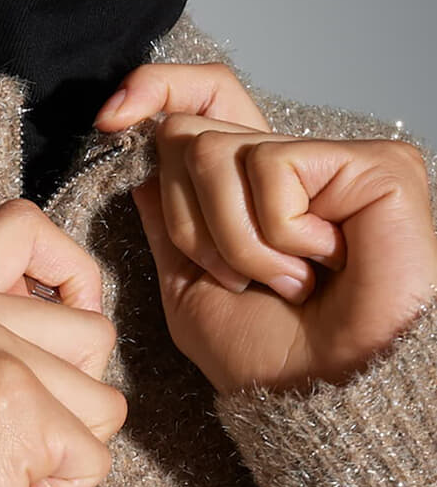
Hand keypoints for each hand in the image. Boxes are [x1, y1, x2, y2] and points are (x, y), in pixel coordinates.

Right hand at [0, 199, 126, 486]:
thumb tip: (79, 308)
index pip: (23, 227)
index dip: (73, 270)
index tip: (71, 312)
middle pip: (93, 331)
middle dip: (76, 396)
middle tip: (13, 434)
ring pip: (103, 399)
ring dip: (68, 448)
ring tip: (3, 466)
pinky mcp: (15, 402)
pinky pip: (94, 457)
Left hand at [94, 63, 436, 394]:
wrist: (320, 397)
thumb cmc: (267, 361)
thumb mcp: (189, 293)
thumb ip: (168, 229)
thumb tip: (146, 172)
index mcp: (250, 191)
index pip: (202, 101)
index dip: (155, 90)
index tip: (109, 118)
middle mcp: (294, 167)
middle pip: (190, 134)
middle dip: (187, 221)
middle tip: (234, 279)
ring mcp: (336, 160)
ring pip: (218, 152)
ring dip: (231, 239)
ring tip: (282, 281)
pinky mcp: (376, 163)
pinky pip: (273, 167)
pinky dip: (276, 233)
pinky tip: (318, 264)